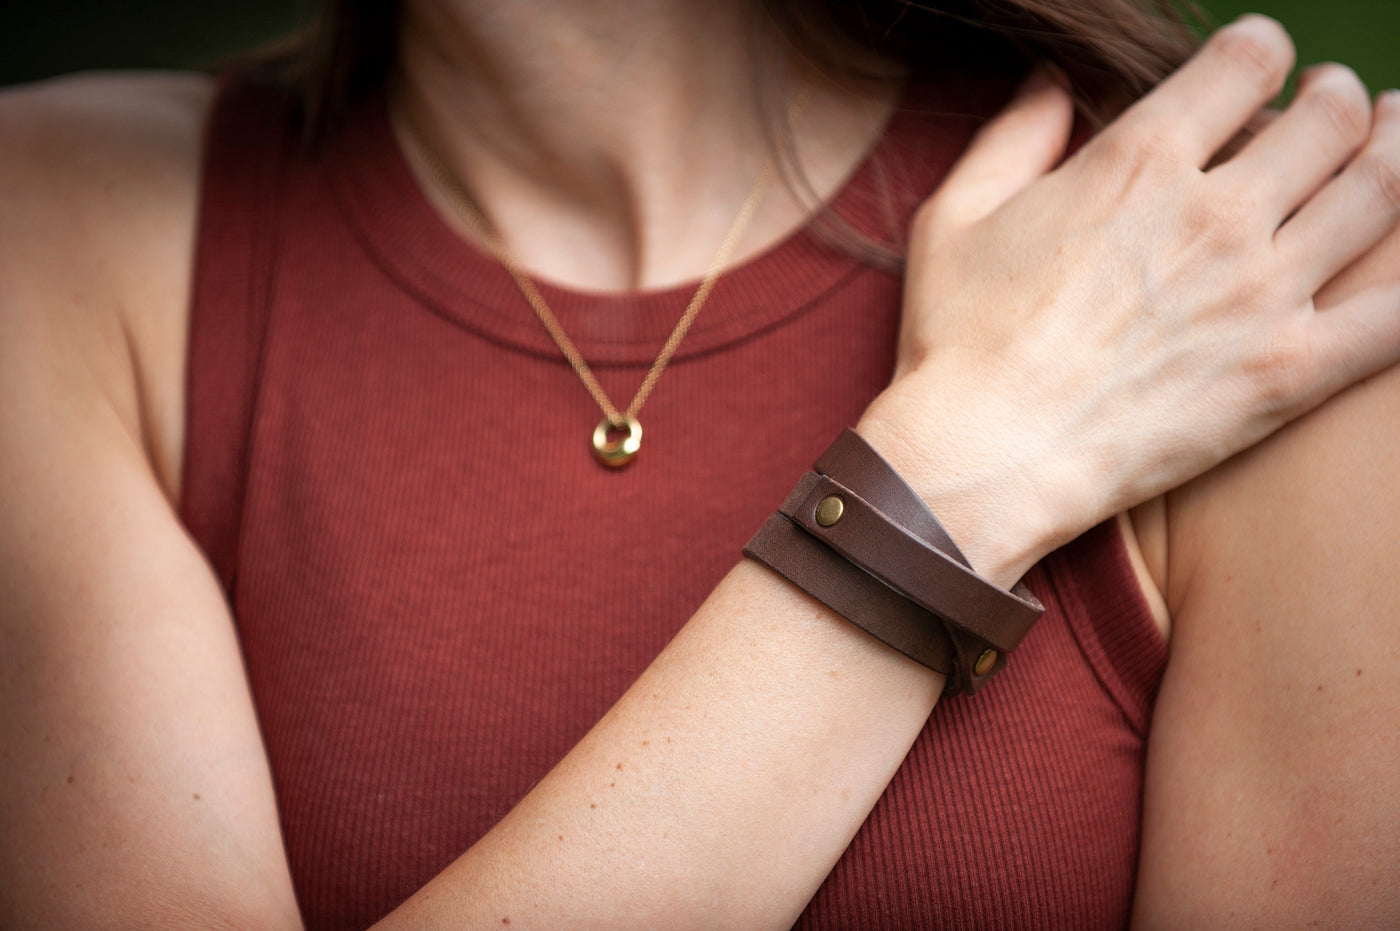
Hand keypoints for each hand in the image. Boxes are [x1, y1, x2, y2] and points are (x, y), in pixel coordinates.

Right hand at [860, 15, 1399, 583]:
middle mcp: (1218, 214)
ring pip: (1378, 192)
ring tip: (1394, 139)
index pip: (1245, 62)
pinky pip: (1395, 317)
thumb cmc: (956, 340)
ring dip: (1397, 149)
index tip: (1257, 63)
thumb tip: (1051, 80)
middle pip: (1329, 118)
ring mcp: (1262, 294)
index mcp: (1139, 161)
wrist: (983, 458)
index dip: (1259, 49)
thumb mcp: (956, 216)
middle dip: (1337, 95)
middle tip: (1333, 103)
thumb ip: (1014, 136)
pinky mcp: (1286, 372)